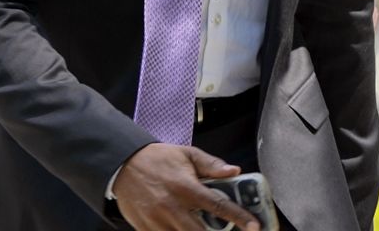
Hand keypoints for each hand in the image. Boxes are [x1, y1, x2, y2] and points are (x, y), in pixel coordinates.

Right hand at [113, 143, 259, 230]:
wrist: (123, 164)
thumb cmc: (157, 159)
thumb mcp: (186, 154)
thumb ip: (211, 165)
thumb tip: (234, 171)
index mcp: (186, 187)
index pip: (219, 206)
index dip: (240, 218)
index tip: (255, 226)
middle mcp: (173, 207)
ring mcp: (158, 222)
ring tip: (204, 227)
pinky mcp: (146, 229)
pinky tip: (182, 227)